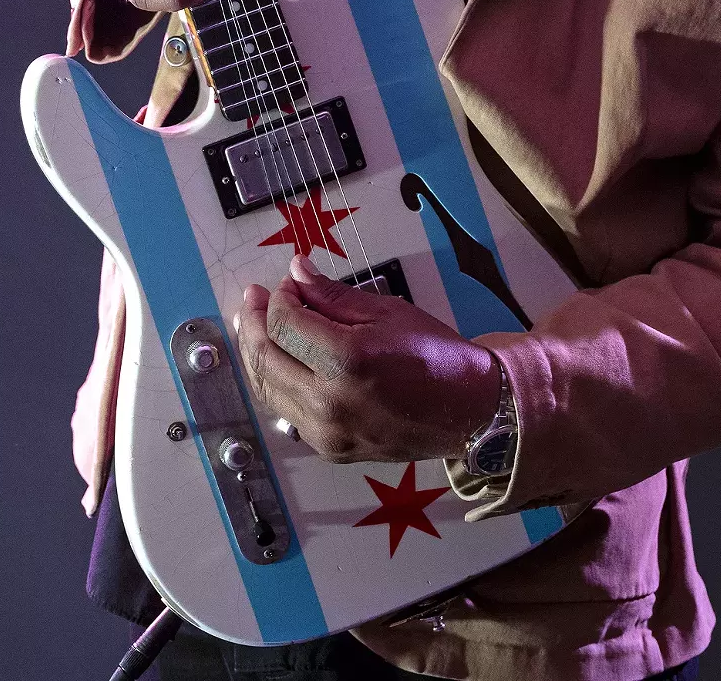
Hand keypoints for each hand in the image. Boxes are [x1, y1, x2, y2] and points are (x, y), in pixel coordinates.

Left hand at [235, 255, 500, 463]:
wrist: (468, 410)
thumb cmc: (434, 355)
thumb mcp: (387, 311)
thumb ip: (333, 295)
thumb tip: (297, 271)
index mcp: (346, 360)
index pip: (284, 324)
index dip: (278, 298)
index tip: (288, 283)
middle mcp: (329, 401)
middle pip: (265, 358)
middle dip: (252, 323)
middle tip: (253, 298)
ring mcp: (326, 431)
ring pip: (267, 390)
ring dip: (256, 354)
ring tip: (255, 325)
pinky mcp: (329, 448)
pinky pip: (286, 412)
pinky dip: (275, 383)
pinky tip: (279, 361)